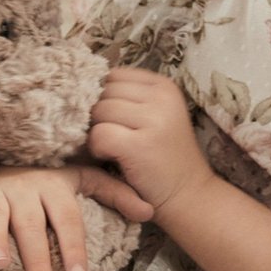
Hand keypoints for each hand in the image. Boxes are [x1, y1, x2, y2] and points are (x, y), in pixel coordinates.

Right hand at [0, 163, 151, 270]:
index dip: (74, 246)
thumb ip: (118, 195)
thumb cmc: (54, 176)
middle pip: (33, 226)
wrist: (15, 152)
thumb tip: (151, 212)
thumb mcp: (87, 179)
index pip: (69, 219)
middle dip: (38, 258)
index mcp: (56, 185)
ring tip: (0, 266)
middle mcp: (26, 187)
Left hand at [88, 66, 214, 222]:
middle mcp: (162, 97)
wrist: (189, 195)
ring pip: (98, 111)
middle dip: (99, 116)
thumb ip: (128, 99)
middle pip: (103, 92)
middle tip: (113, 138)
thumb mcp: (155, 117)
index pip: (113, 75)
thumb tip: (81, 88)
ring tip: (113, 149)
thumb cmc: (163, 158)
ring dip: (96, 133)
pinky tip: (111, 158)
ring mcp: (154, 119)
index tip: (116, 121)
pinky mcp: (141, 145)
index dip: (104, 98)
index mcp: (164, 85)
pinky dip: (97, 150)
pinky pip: (99, 135)